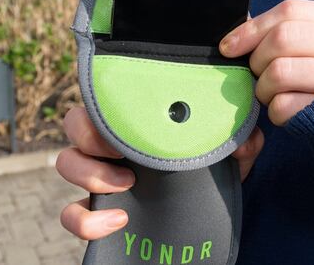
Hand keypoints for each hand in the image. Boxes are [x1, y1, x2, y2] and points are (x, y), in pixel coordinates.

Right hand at [57, 107, 263, 239]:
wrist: (207, 210)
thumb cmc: (210, 168)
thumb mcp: (230, 154)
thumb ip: (241, 142)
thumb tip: (247, 142)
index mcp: (137, 118)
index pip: (105, 94)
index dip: (104, 100)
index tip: (131, 114)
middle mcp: (112, 142)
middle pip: (76, 123)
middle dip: (92, 135)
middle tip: (124, 151)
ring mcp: (100, 175)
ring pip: (66, 163)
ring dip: (90, 173)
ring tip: (127, 184)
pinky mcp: (96, 210)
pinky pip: (70, 215)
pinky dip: (85, 220)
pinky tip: (117, 220)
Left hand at [219, 0, 313, 125]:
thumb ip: (304, 32)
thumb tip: (242, 31)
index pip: (294, 11)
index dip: (255, 27)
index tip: (230, 46)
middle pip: (285, 38)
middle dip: (258, 58)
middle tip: (258, 75)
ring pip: (281, 71)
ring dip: (264, 87)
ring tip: (272, 95)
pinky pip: (285, 105)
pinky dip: (275, 111)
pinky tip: (286, 114)